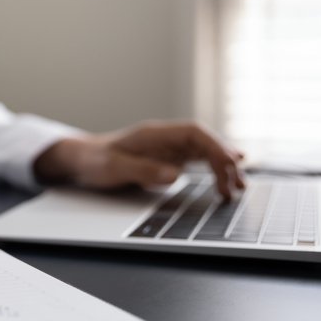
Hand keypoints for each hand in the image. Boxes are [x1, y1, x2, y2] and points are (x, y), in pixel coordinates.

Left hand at [33, 121, 244, 197]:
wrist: (82, 159)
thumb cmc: (95, 161)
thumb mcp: (113, 168)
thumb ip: (143, 170)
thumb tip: (175, 174)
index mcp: (154, 134)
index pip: (194, 133)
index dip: (215, 147)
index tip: (230, 164)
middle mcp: (165, 138)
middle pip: (204, 142)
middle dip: (224, 160)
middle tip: (238, 185)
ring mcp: (168, 148)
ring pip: (204, 152)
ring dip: (223, 167)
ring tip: (238, 188)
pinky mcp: (167, 158)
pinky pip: (196, 161)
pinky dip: (213, 169)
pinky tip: (227, 177)